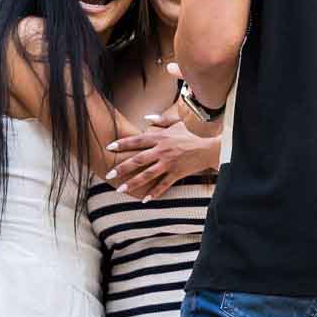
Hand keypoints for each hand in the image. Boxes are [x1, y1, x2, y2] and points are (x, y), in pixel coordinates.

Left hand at [105, 121, 219, 199]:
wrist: (207, 149)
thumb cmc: (190, 136)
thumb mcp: (176, 123)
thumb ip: (160, 119)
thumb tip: (146, 117)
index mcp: (160, 138)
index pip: (137, 140)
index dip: (122, 143)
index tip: (109, 147)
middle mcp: (162, 151)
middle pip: (138, 160)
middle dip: (122, 167)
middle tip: (109, 173)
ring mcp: (168, 163)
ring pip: (147, 175)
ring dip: (133, 183)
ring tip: (120, 189)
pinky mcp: (176, 173)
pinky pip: (163, 185)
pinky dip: (154, 193)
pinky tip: (144, 200)